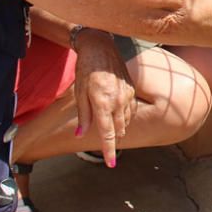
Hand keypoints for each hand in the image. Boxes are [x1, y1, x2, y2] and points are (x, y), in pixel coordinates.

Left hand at [71, 29, 136, 166]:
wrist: (101, 47)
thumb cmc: (86, 68)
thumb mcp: (79, 92)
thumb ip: (83, 115)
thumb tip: (81, 135)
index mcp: (103, 103)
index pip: (108, 133)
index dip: (109, 150)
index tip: (111, 164)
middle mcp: (118, 101)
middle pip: (119, 130)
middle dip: (113, 140)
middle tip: (105, 145)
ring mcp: (128, 95)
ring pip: (126, 121)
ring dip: (118, 128)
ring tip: (109, 126)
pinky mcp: (132, 89)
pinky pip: (130, 110)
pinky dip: (124, 117)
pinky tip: (117, 114)